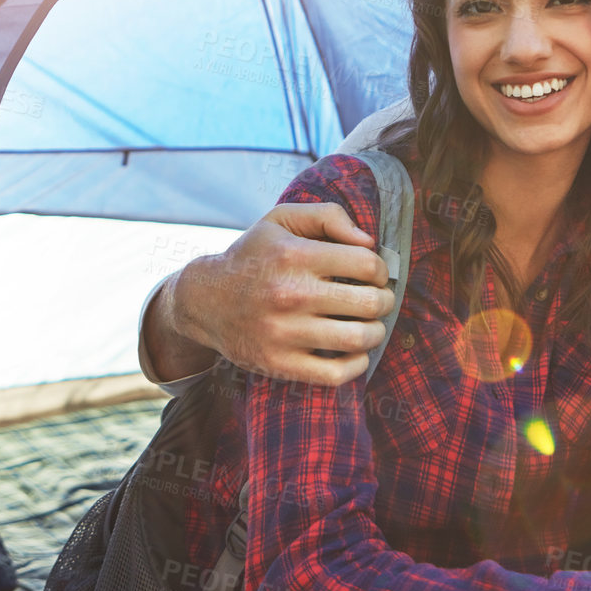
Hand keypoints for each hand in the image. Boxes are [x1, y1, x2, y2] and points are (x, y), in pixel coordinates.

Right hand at [143, 202, 392, 385]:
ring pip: (359, 338)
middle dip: (384, 301)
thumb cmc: (253, 256)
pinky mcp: (279, 364)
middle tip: (379, 300)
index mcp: (294, 255)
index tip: (374, 274)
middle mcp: (290, 294)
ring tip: (369, 325)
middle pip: (370, 302)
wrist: (205, 301)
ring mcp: (284, 333)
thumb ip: (328, 216)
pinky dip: (358, 364)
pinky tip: (356, 352)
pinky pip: (337, 373)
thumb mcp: (282, 220)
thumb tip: (368, 242)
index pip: (367, 264)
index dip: (380, 269)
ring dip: (375, 332)